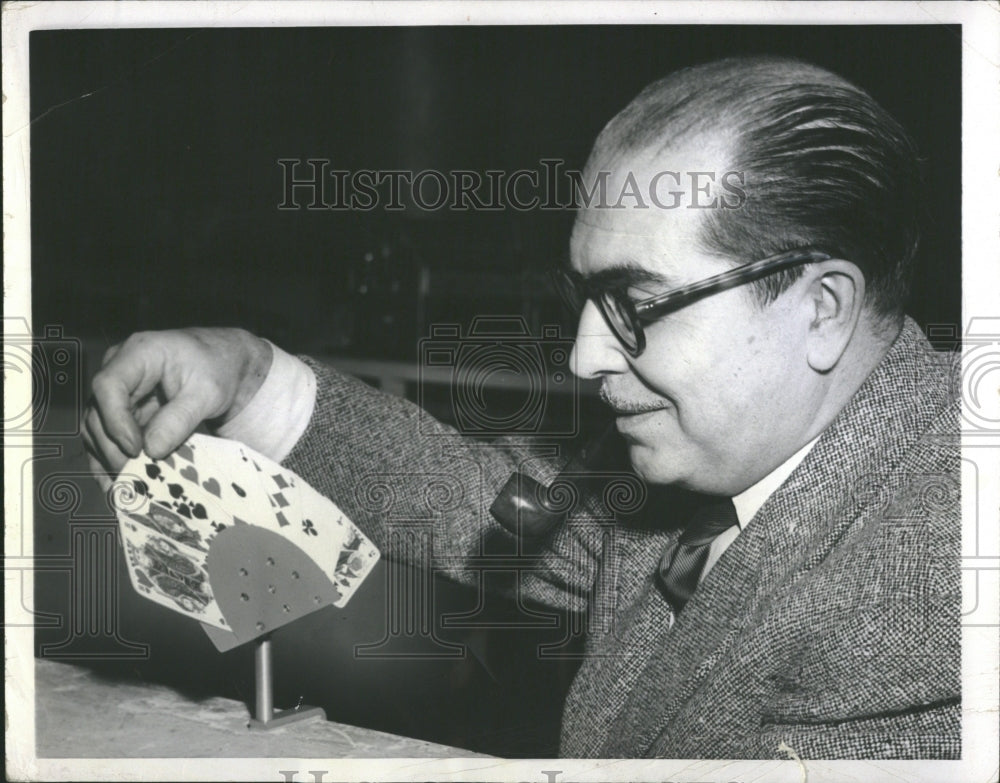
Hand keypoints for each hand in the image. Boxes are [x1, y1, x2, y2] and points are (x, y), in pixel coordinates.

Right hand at [83, 328, 272, 489]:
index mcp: (139, 353)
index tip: (135, 449)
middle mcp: (120, 370)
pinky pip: (109, 437)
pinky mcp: (123, 412)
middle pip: (97, 411)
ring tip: (127, 487)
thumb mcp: (208, 392)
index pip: (109, 385)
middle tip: (134, 476)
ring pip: (97, 428)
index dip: (115, 420)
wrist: (224, 364)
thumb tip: (152, 450)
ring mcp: (119, 392)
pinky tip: (120, 486)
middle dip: (112, 447)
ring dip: (109, 458)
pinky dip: (113, 460)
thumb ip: (181, 418)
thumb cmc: (218, 369)